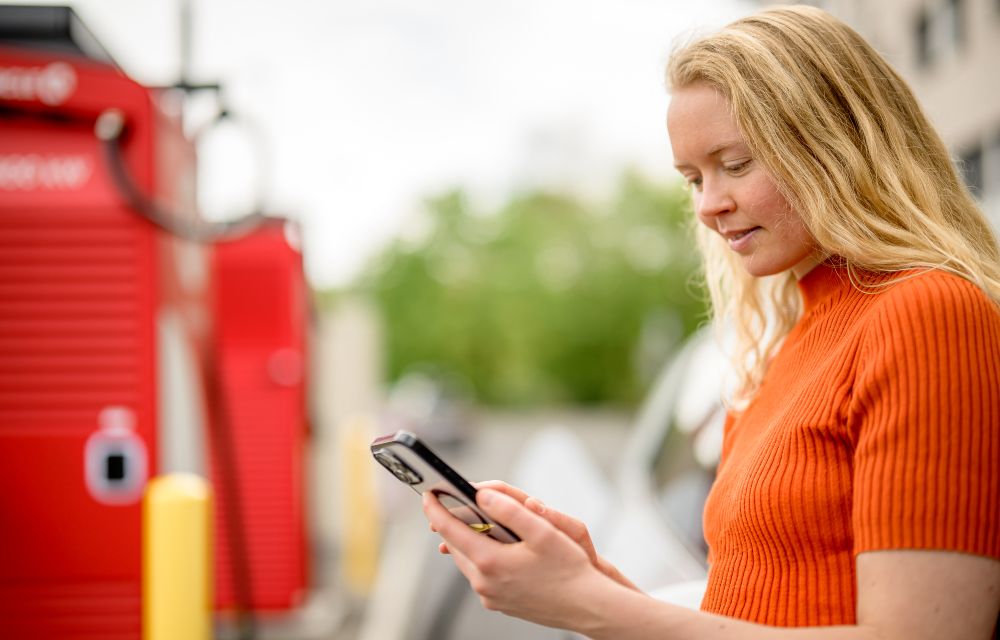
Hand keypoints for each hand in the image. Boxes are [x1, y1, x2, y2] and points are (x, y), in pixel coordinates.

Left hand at [422, 487, 623, 629]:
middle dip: (451, 523)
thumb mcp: (544, 532)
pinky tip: (496, 548)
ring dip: (467, 540)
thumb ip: (510, 510)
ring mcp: (490, 595)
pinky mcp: (499, 603)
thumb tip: (481, 494)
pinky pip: (479, 575)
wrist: (587, 607)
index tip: (428, 494)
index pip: (449, 529)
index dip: (435, 509)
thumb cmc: (570, 570)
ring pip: (465, 561)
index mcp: (490, 561)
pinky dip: (481, 557)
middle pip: (454, 545)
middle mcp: (484, 582)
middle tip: (454, 503)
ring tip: (475, 522)